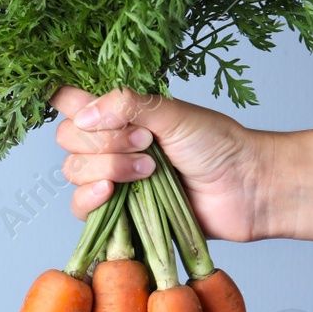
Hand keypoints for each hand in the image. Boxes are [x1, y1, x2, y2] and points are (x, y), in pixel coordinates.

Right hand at [49, 86, 271, 241]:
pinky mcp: (117, 212)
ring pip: (73, 170)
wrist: (246, 188)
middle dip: (102, 141)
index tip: (86, 110)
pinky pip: (80, 206)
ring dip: (108, 168)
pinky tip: (112, 193)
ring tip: (149, 171)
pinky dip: (90, 198)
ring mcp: (112, 176)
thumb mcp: (175, 114)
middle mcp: (110, 142)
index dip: (66, 102)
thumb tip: (85, 115)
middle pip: (68, 137)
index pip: (69, 99)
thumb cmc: (219, 144)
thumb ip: (128, 105)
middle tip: (146, 144)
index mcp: (120, 112)